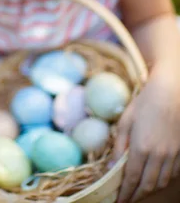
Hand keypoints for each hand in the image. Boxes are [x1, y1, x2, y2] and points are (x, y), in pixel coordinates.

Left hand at [113, 65, 179, 201]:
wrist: (170, 92)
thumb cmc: (144, 103)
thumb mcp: (125, 122)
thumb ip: (119, 147)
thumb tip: (110, 167)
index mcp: (141, 148)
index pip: (132, 179)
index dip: (125, 193)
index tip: (118, 201)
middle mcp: (159, 155)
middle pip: (147, 185)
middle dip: (136, 195)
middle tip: (127, 199)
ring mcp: (172, 155)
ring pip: (161, 182)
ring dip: (149, 190)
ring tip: (139, 190)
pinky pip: (173, 174)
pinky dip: (162, 181)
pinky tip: (155, 178)